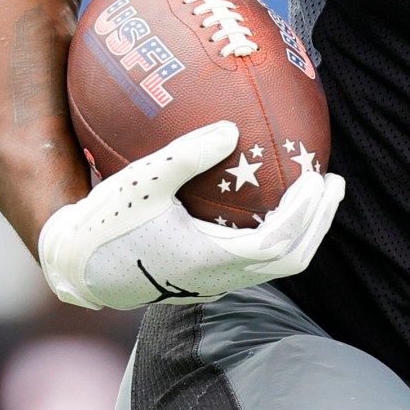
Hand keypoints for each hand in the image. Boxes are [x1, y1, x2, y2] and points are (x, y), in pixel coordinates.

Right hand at [37, 122, 344, 308]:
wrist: (75, 266)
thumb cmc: (104, 223)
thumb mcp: (141, 181)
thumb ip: (186, 156)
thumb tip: (230, 128)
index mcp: (209, 260)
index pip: (278, 243)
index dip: (305, 214)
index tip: (319, 178)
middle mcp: (218, 278)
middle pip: (290, 259)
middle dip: (318, 222)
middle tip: (334, 182)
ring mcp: (213, 282)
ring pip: (276, 264)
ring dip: (301, 229)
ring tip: (314, 192)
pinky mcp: (204, 278)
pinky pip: (255, 259)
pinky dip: (277, 233)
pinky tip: (271, 201)